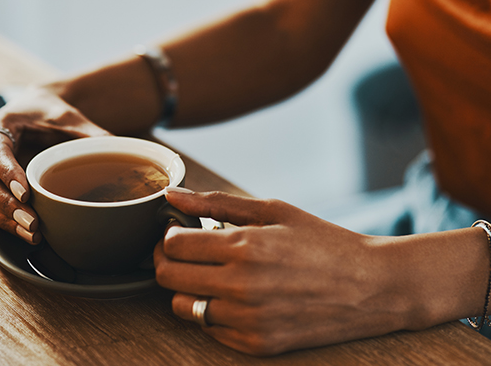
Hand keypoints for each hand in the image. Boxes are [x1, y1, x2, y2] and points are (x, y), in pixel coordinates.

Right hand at [0, 86, 109, 245]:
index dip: (8, 174)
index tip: (27, 194)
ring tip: (33, 236)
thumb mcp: (72, 119)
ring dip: (3, 222)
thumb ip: (92, 136)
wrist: (35, 113)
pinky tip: (13, 243)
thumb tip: (123, 156)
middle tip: (34, 224)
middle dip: (6, 206)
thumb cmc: (51, 115)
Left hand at [154, 189, 410, 355]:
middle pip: (169, 277)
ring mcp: (249, 320)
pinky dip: (212, 311)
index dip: (169, 236)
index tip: (178, 231)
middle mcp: (241, 287)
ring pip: (184, 307)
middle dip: (168, 259)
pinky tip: (232, 295)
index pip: (173, 245)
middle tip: (185, 250)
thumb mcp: (273, 210)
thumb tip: (171, 196)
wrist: (373, 286)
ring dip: (187, 287)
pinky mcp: (258, 344)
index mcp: (244, 246)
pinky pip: (211, 330)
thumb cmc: (323, 241)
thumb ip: (216, 203)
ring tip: (210, 273)